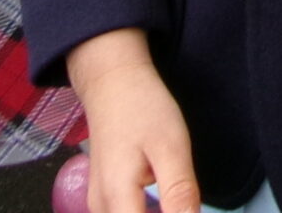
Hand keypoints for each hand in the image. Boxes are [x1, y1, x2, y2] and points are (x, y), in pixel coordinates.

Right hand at [68, 30, 199, 212]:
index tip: (184, 207)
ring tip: (177, 202)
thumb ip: (180, 192)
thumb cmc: (141, 107)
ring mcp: (98, 202)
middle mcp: (101, 206)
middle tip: (183, 201)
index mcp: (117, 198)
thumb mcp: (172, 147)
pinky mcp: (102, 196)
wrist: (113, 82)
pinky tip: (164, 205)